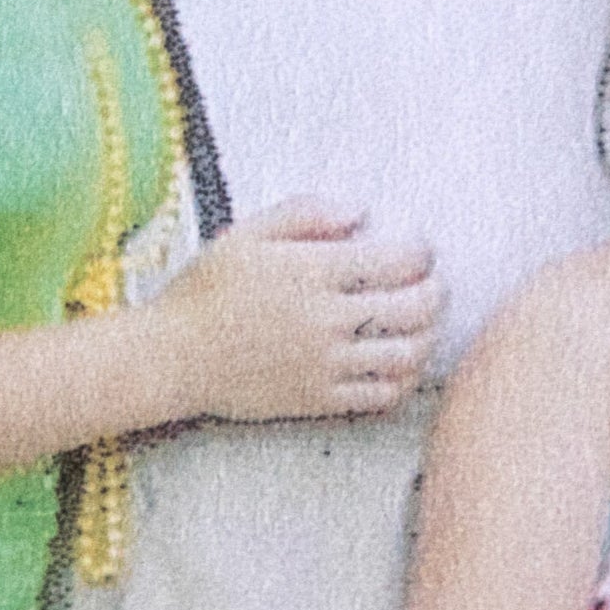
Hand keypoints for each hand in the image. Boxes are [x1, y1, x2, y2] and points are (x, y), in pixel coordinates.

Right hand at [153, 199, 444, 422]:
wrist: (172, 357)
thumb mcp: (248, 233)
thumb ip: (306, 213)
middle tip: (433, 284)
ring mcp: (325, 364)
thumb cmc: (206, 289)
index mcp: (312, 272)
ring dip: (428, 336)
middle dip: (437, 291)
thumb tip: (360, 210)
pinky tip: (400, 364)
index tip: (420, 249)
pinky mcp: (318, 400)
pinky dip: (404, 379)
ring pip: (407, 354)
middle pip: (415, 307)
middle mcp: (326, 319)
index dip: (423, 251)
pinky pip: (381, 396)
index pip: (398, 260)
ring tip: (423, 324)